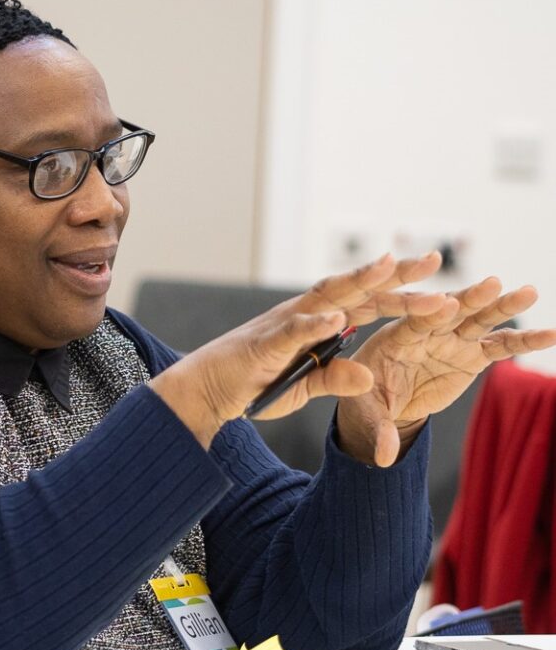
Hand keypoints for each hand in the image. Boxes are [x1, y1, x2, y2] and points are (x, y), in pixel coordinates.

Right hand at [150, 252, 447, 448]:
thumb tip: (370, 376)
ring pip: (328, 296)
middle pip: (357, 289)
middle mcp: (307, 314)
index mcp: (321, 324)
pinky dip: (313, 324)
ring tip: (389, 265)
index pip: (368, 303)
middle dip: (395, 275)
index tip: (440, 286)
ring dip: (358, 281)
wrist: (209, 390)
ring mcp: (286, 324)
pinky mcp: (264, 343)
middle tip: (433, 260)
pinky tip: (336, 319)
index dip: (403, 293)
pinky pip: (292, 330)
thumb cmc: (256, 383)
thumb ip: (337, 379)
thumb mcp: (306, 387)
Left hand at [337, 275, 555, 466]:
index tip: (446, 304)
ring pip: (480, 320)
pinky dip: (524, 341)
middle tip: (493, 284)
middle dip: (471, 298)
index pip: (414, 323)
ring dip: (503, 307)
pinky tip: (551, 334)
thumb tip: (384, 458)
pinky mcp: (471, 354)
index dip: (429, 314)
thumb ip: (378, 430)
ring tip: (530, 292)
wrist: (385, 402)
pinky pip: (500, 346)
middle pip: (450, 311)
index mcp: (396, 338)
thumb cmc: (368, 399)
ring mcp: (452, 340)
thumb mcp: (367, 414)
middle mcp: (427, 332)